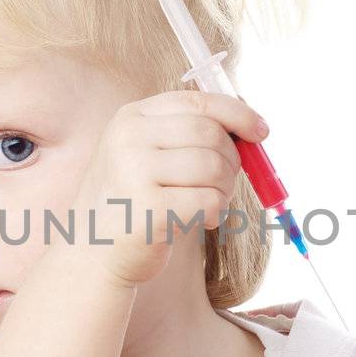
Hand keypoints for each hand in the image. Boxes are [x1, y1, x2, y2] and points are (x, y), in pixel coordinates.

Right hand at [66, 90, 268, 289]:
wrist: (93, 255)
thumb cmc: (134, 203)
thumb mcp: (149, 155)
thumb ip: (190, 135)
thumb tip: (252, 127)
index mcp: (132, 117)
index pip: (198, 101)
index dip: (238, 114)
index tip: (261, 132)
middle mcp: (129, 138)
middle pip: (211, 134)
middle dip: (232, 160)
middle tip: (227, 182)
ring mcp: (134, 172)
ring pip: (214, 167)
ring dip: (225, 189)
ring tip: (210, 203)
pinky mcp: (149, 209)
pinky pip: (209, 201)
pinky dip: (216, 212)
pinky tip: (201, 220)